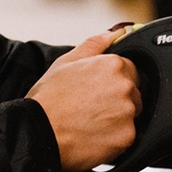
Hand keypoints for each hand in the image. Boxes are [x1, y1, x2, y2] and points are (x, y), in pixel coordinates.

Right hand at [28, 30, 139, 171]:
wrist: (38, 131)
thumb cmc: (48, 99)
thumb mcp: (66, 62)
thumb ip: (95, 44)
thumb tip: (114, 33)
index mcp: (113, 65)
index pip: (130, 70)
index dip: (113, 81)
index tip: (99, 90)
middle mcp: (125, 87)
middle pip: (133, 93)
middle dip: (117, 100)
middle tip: (92, 107)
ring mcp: (127, 113)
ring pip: (131, 116)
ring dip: (116, 119)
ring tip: (90, 122)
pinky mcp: (126, 136)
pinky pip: (126, 137)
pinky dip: (113, 138)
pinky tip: (93, 135)